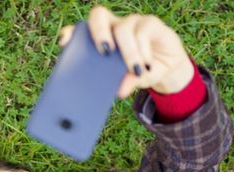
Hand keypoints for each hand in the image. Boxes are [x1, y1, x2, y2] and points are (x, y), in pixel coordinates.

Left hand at [59, 7, 192, 96]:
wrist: (168, 69)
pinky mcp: (151, 24)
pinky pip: (143, 31)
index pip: (81, 29)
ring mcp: (132, 23)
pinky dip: (143, 50)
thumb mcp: (128, 81)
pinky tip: (146, 65)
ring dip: (129, 52)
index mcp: (101, 39)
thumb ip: (121, 83)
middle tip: (104, 52)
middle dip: (98, 32)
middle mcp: (114, 26)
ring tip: (134, 70)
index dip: (71, 33)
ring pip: (123, 28)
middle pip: (98, 16)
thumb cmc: (139, 73)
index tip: (65, 43)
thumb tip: (118, 92)